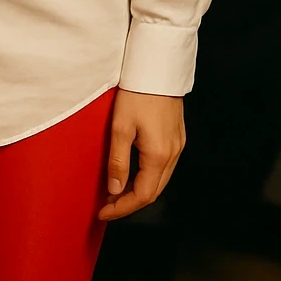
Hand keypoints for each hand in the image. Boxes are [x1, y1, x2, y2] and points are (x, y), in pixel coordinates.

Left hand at [99, 88, 184, 220]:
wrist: (157, 67)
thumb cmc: (137, 93)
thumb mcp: (120, 127)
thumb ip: (118, 161)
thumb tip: (115, 190)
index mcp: (158, 155)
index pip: (142, 195)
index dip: (122, 208)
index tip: (103, 212)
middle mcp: (173, 154)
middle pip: (154, 192)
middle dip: (130, 203)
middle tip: (107, 206)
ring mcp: (177, 145)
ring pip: (160, 181)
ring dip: (139, 191)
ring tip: (116, 192)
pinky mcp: (177, 137)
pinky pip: (164, 167)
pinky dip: (148, 177)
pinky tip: (133, 174)